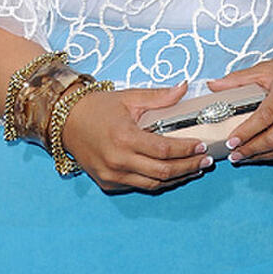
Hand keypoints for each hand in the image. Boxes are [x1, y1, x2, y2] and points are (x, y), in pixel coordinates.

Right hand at [61, 80, 212, 191]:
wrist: (65, 122)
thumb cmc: (98, 107)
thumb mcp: (129, 97)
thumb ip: (159, 96)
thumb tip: (184, 87)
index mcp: (124, 138)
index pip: (164, 149)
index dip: (187, 150)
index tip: (203, 145)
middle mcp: (118, 161)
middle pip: (163, 171)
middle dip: (189, 166)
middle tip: (207, 160)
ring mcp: (112, 175)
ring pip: (153, 184)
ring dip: (177, 178)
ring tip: (195, 169)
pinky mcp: (108, 183)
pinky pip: (139, 186)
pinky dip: (158, 181)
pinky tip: (173, 174)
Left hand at [208, 49, 272, 162]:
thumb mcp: (265, 69)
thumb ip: (238, 79)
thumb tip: (212, 86)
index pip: (265, 116)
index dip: (247, 132)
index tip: (230, 141)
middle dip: (251, 149)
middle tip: (233, 154)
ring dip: (263, 156)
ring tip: (244, 157)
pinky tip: (263, 154)